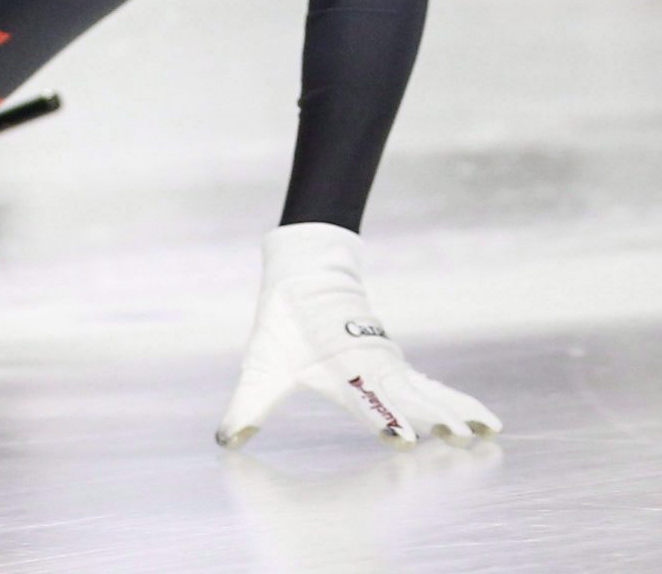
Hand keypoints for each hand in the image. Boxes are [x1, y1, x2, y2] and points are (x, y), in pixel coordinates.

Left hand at [217, 223, 502, 449]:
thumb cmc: (281, 324)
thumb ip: (247, 406)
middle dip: (437, 418)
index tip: (406, 440)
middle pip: (409, 397)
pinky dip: (452, 398)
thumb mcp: (262, 368)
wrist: (305, 274)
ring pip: (428, 389)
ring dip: (456, 408)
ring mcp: (387, 363)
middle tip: (465, 439)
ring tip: (489, 430)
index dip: (384, 420)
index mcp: (340, 371)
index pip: (367, 401)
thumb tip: (225, 440)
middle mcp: (370, 368)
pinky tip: (475, 416)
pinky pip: (429, 383)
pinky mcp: (394, 362)